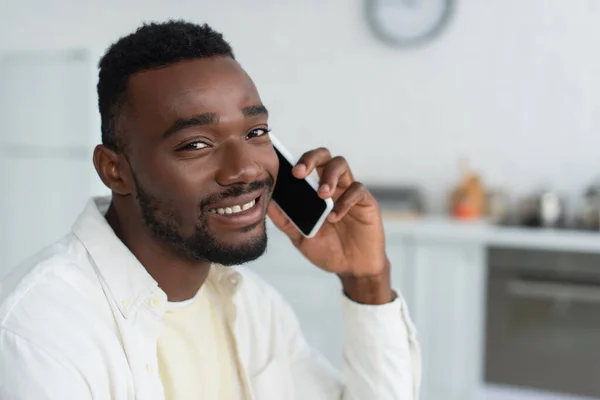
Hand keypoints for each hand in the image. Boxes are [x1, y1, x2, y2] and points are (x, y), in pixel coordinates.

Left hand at [268, 147, 391, 303]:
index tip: (283, 169)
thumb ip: (284, 220)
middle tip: (299, 173)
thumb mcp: (299, 237)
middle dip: (311, 158)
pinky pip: (357, 190)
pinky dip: (345, 200)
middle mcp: (333, 186)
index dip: (295, 161)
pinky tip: (334, 217)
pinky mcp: (366, 202)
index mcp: (315, 190)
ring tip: (322, 195)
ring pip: (341, 165)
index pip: (307, 165)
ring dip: (329, 177)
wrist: (352, 269)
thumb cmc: (327, 249)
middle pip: (324, 156)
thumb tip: (265, 202)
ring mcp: (349, 192)